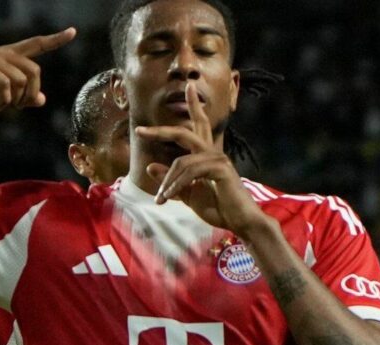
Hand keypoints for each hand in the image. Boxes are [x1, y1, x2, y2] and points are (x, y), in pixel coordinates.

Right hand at [0, 27, 75, 110]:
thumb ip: (22, 97)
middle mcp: (2, 52)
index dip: (55, 40)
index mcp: (9, 56)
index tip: (73, 32)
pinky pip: (5, 84)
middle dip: (30, 94)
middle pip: (35, 71)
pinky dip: (4, 100)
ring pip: (21, 80)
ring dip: (15, 100)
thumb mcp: (1, 98)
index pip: (36, 44)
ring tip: (3, 106)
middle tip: (17, 107)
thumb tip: (42, 100)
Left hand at [136, 83, 270, 235]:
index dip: (193, 106)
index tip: (187, 88)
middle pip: (185, 133)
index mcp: (206, 155)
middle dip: (161, 131)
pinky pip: (190, 171)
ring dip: (167, 182)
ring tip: (161, 198)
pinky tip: (170, 197)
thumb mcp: (188, 194)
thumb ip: (171, 181)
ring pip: (182, 161)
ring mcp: (218, 159)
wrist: (240, 222)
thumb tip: (150, 166)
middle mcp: (213, 152)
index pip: (199, 125)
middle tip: (139, 130)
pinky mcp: (220, 168)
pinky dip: (177, 184)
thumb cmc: (219, 208)